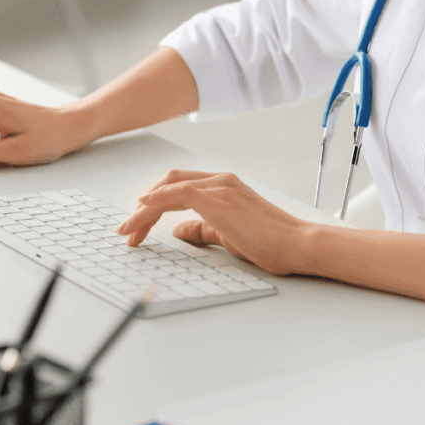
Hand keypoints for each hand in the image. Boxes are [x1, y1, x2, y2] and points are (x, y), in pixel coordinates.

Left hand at [116, 170, 312, 275]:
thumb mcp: (228, 234)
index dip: (155, 203)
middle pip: (169, 183)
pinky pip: (175, 194)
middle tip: (128, 231)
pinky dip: (154, 202)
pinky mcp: (216, 199)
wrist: (296, 243)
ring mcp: (219, 187)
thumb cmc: (271, 242)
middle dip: (143, 206)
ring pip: (167, 188)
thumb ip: (203, 229)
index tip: (139, 225)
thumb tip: (178, 229)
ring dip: (142, 210)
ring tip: (128, 232)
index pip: (180, 187)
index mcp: (225, 186)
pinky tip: (140, 213)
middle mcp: (220, 181)